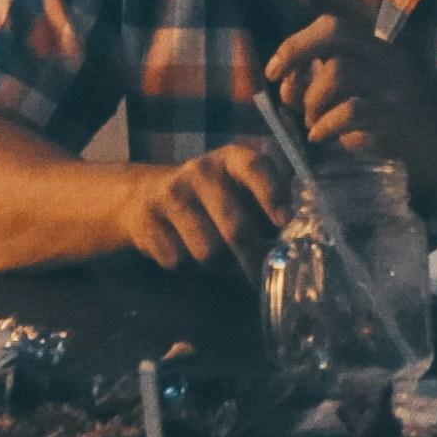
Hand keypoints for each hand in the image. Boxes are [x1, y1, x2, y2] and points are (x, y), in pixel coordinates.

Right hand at [120, 141, 301, 270]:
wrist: (146, 196)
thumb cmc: (211, 197)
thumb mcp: (240, 187)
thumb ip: (268, 203)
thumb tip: (290, 232)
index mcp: (231, 159)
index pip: (254, 168)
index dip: (272, 194)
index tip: (284, 222)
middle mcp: (201, 171)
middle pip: (234, 226)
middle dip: (252, 258)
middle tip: (262, 278)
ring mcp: (172, 194)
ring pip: (208, 251)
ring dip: (218, 266)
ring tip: (218, 259)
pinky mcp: (147, 220)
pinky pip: (178, 261)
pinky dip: (187, 267)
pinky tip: (184, 251)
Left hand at [265, 17, 436, 198]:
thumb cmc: (411, 127)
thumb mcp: (376, 95)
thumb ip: (338, 85)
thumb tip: (289, 87)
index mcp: (384, 51)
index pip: (333, 25)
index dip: (297, 43)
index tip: (276, 70)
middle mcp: (391, 59)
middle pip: (335, 31)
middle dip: (296, 53)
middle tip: (281, 84)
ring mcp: (398, 86)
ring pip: (338, 72)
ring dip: (313, 101)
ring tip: (313, 123)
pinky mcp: (400, 117)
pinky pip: (352, 111)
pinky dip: (326, 125)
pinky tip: (323, 137)